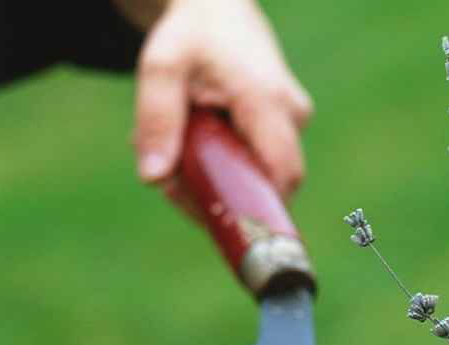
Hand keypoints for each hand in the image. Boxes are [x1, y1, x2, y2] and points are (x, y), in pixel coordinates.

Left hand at [133, 0, 312, 206]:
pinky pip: (263, 159)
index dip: (258, 209)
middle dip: (225, 194)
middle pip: (272, 182)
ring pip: (265, 172)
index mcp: (268, 102)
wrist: (219, 6)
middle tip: (175, 187)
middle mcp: (292, 114)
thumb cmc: (192, 34)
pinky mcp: (287, 124)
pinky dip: (229, 163)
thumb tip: (154, 179)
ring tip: (179, 156)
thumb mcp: (161, 67)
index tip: (216, 220)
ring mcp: (294, 119)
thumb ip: (156, 120)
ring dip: (222, 177)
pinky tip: (199, 146)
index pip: (282, 176)